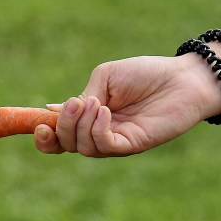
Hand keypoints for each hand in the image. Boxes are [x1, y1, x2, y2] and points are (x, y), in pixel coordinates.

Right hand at [34, 55, 220, 156]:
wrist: (182, 78)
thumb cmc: (145, 73)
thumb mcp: (105, 77)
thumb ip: (84, 96)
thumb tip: (53, 110)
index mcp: (87, 116)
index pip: (58, 134)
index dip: (43, 135)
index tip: (37, 125)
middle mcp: (98, 132)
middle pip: (65, 144)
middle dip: (60, 127)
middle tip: (73, 105)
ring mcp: (115, 141)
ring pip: (82, 147)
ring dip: (80, 125)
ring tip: (96, 103)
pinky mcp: (132, 145)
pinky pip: (105, 147)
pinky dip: (97, 131)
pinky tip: (105, 111)